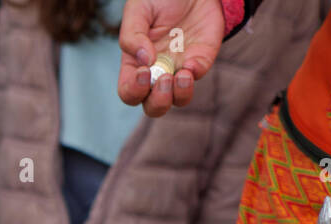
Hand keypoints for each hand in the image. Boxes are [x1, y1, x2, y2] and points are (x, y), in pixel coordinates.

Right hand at [117, 0, 226, 116]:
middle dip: (158, 101)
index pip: (129, 92)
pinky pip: (198, 75)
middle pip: (153, 106)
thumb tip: (144, 60)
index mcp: (135, 65)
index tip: (142, 72)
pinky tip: (192, 60)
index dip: (133, 90)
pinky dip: (195, 73)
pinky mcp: (201, 58)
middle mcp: (156, 73)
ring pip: (178, 100)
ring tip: (182, 75)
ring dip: (178, 95)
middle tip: (163, 79)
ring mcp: (179, 68)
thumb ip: (132, 35)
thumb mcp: (137, 10)